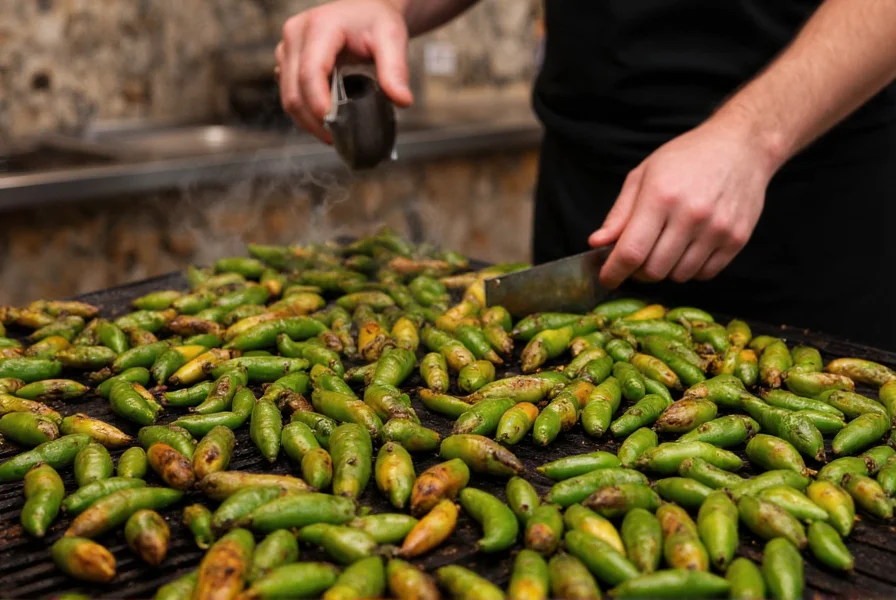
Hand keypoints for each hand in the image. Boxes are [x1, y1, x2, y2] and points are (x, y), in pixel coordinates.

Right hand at [276, 0, 414, 143]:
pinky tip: (325, 121)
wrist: (365, 10)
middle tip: (337, 138)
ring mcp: (288, 48)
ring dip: (307, 121)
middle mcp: (295, 34)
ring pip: (288, 95)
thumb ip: (396, 69)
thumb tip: (402, 100)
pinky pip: (289, 93)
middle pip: (294, 90)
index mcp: (319, 26)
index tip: (333, 126)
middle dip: (313, 120)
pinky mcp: (287, 60)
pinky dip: (304, 113)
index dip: (319, 103)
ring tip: (333, 134)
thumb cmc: (377, 21)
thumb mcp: (392, 39)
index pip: (311, 72)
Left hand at [589, 116, 779, 287]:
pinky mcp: (737, 239)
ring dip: (666, 269)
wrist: (742, 146)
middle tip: (638, 257)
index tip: (606, 278)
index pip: (631, 252)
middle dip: (638, 271)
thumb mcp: (644, 175)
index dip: (614, 272)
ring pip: (679, 276)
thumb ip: (620, 213)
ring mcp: (717, 230)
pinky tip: (689, 248)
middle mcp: (691, 216)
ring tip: (666, 246)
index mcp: (661, 197)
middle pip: (654, 270)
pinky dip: (691, 269)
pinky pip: (705, 274)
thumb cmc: (687, 158)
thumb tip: (597, 243)